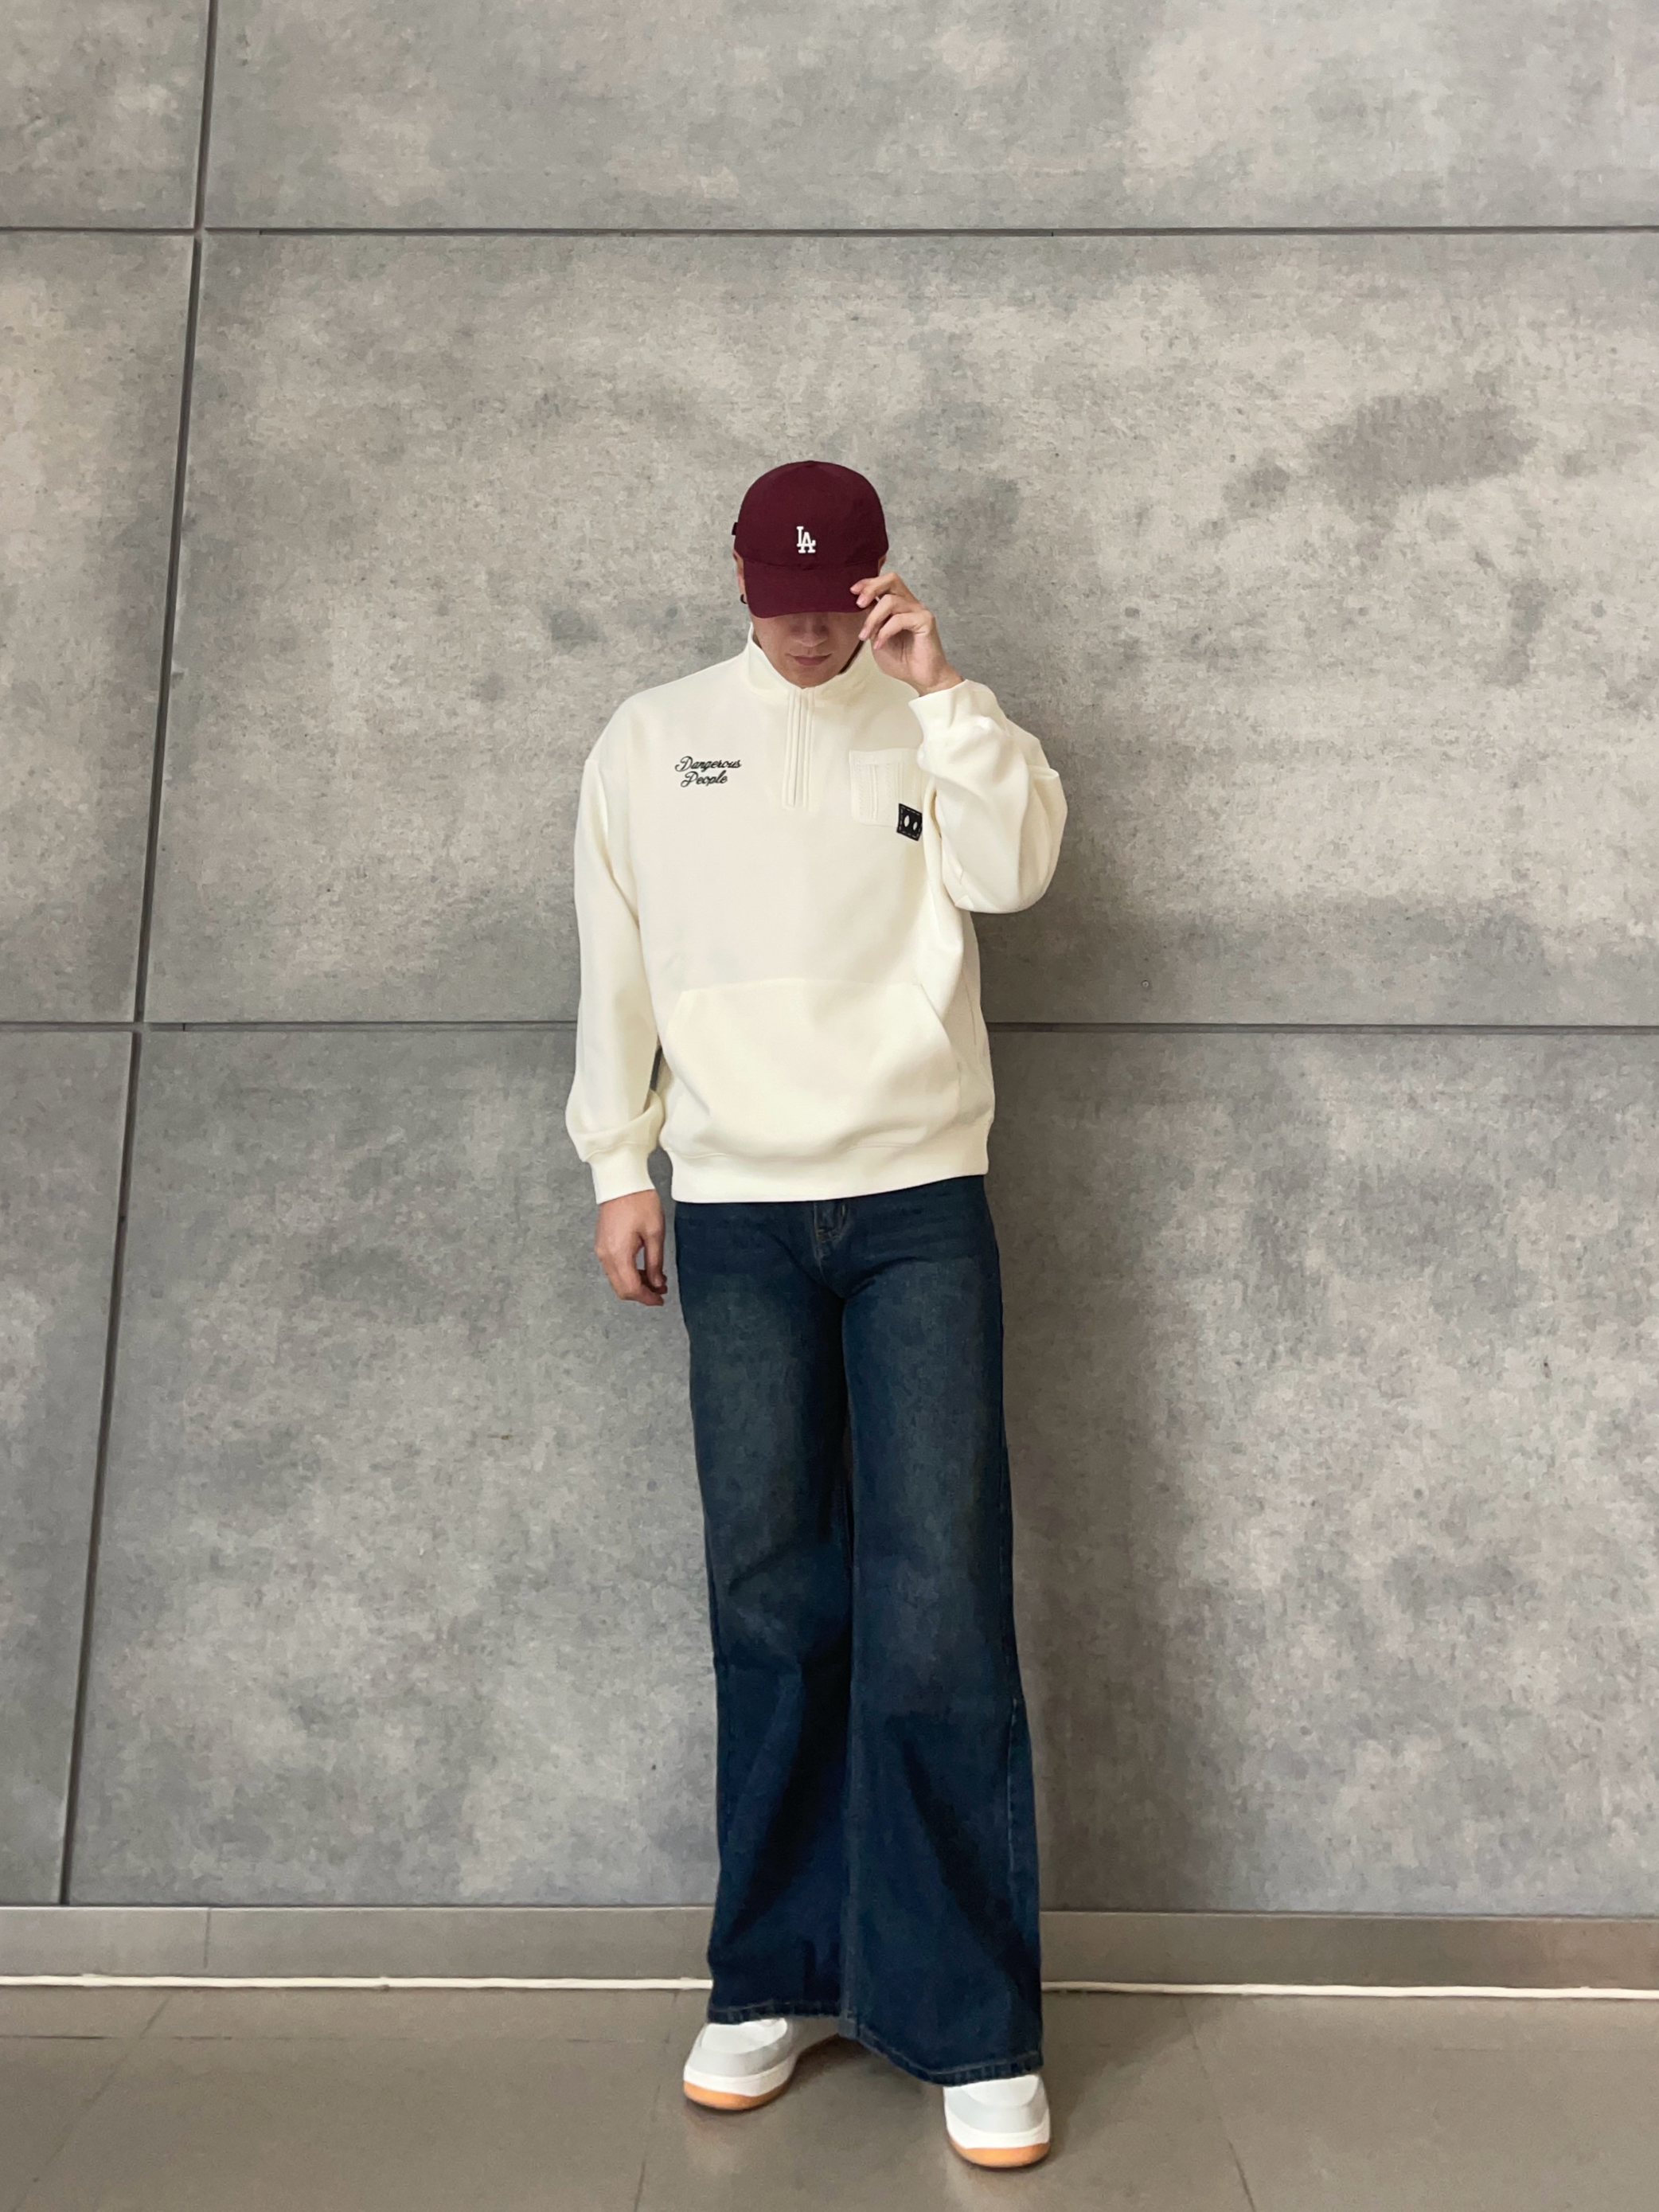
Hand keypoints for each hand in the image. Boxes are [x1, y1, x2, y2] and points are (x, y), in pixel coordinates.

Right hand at [594, 1189, 667, 1305]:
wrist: (621, 1181)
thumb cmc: (639, 1201)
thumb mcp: (654, 1233)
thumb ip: (655, 1262)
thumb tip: (657, 1283)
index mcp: (618, 1253)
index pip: (631, 1288)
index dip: (647, 1298)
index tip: (661, 1299)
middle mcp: (605, 1255)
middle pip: (621, 1288)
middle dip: (641, 1294)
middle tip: (661, 1290)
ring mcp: (601, 1250)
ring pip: (617, 1280)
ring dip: (635, 1284)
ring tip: (656, 1278)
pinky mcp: (602, 1244)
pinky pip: (613, 1268)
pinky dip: (628, 1273)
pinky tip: (642, 1268)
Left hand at [851, 571, 962, 694]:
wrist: (922, 678)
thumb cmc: (903, 660)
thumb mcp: (878, 638)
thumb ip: (872, 621)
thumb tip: (860, 605)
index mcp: (900, 605)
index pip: (885, 582)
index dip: (868, 583)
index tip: (852, 591)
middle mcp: (910, 604)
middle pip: (892, 580)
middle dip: (871, 588)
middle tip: (859, 603)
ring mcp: (919, 611)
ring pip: (890, 601)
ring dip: (873, 618)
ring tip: (866, 636)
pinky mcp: (925, 621)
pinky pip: (899, 619)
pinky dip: (885, 631)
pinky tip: (880, 644)